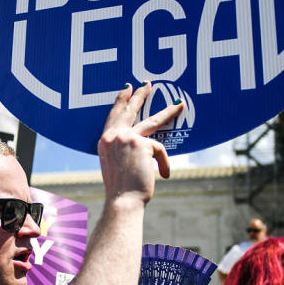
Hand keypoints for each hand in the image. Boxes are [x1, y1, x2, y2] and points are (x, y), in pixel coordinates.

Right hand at [97, 83, 183, 204]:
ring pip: (152, 121)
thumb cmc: (121, 189)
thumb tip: (142, 143)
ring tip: (179, 104)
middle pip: (129, 110)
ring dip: (167, 112)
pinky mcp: (142, 144)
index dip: (121, 102)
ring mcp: (126, 137)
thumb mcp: (116, 164)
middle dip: (140, 96)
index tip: (127, 89)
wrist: (122, 200)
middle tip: (147, 84)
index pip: (114, 116)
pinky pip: (159, 150)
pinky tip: (162, 174)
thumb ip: (124, 149)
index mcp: (105, 141)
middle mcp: (113, 136)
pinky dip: (162, 163)